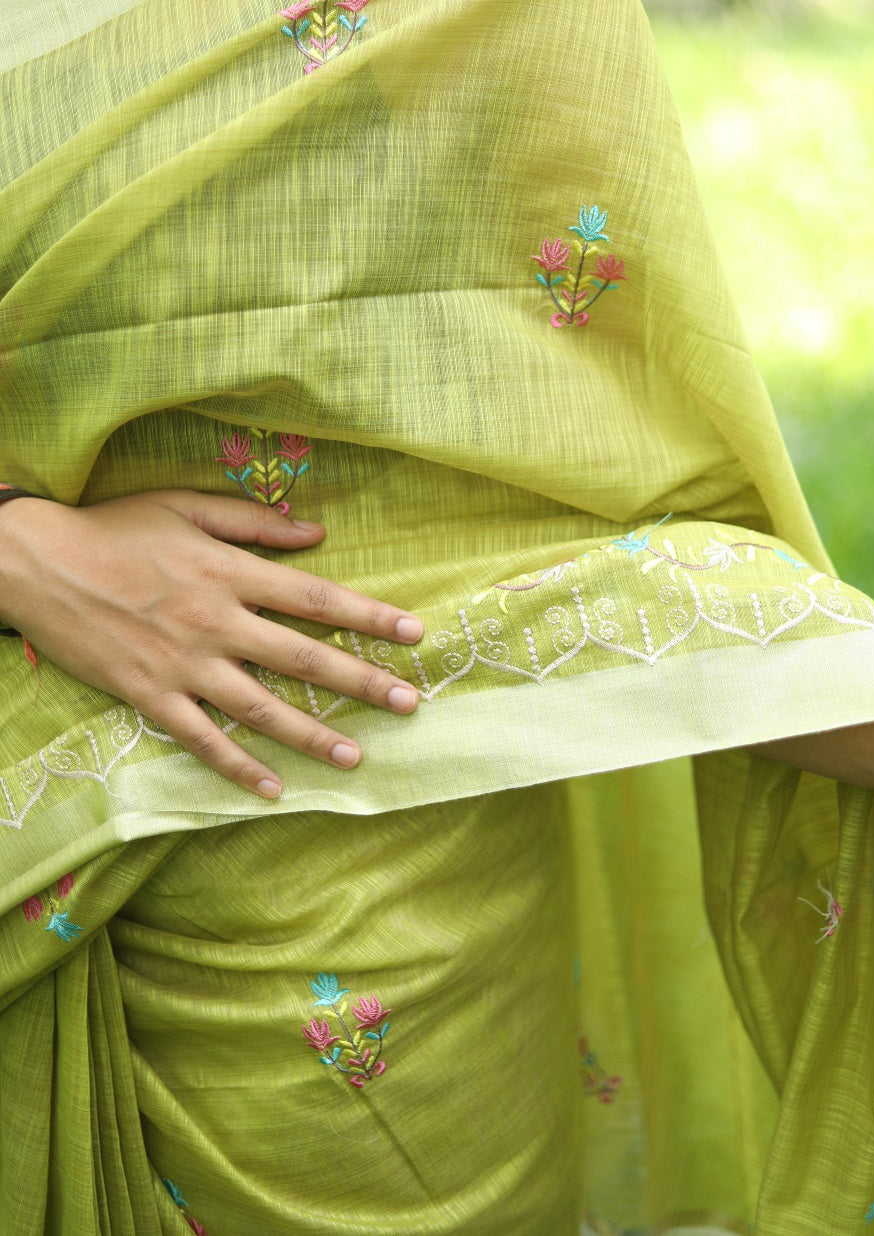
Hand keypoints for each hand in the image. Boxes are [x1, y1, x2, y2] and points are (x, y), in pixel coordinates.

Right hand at [0, 490, 425, 797]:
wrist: (37, 562)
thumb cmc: (115, 527)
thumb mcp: (186, 506)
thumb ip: (255, 522)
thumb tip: (319, 533)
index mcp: (230, 571)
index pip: (317, 598)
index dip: (370, 616)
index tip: (415, 633)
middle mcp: (217, 621)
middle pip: (304, 658)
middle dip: (362, 682)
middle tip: (410, 703)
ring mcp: (184, 664)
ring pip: (262, 707)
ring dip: (313, 734)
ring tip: (357, 756)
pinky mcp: (150, 695)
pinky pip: (202, 739)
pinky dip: (237, 767)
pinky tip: (273, 789)